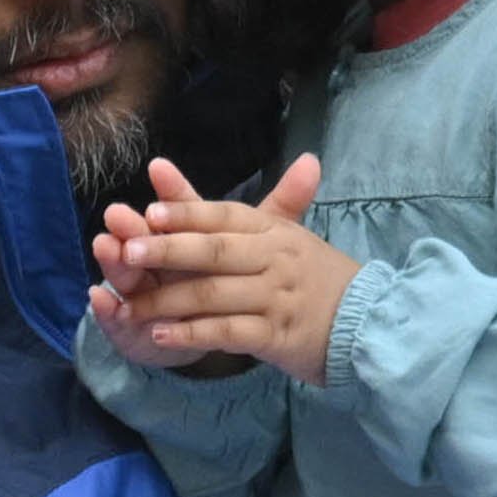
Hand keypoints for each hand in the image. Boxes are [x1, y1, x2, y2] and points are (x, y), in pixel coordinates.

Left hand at [90, 157, 352, 380]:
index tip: (150, 211)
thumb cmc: (320, 278)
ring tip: (129, 306)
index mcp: (275, 231)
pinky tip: (161, 335)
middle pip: (215, 252)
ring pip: (213, 295)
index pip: (227, 214)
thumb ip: (284, 202)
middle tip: (127, 250)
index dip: (188, 212)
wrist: (369, 325)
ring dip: (167, 301)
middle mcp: (275, 260)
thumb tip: (309, 159)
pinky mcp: (276, 337)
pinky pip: (227, 333)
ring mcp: (276, 299)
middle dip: (168, 251)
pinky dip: (192, 335)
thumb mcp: (300, 237)